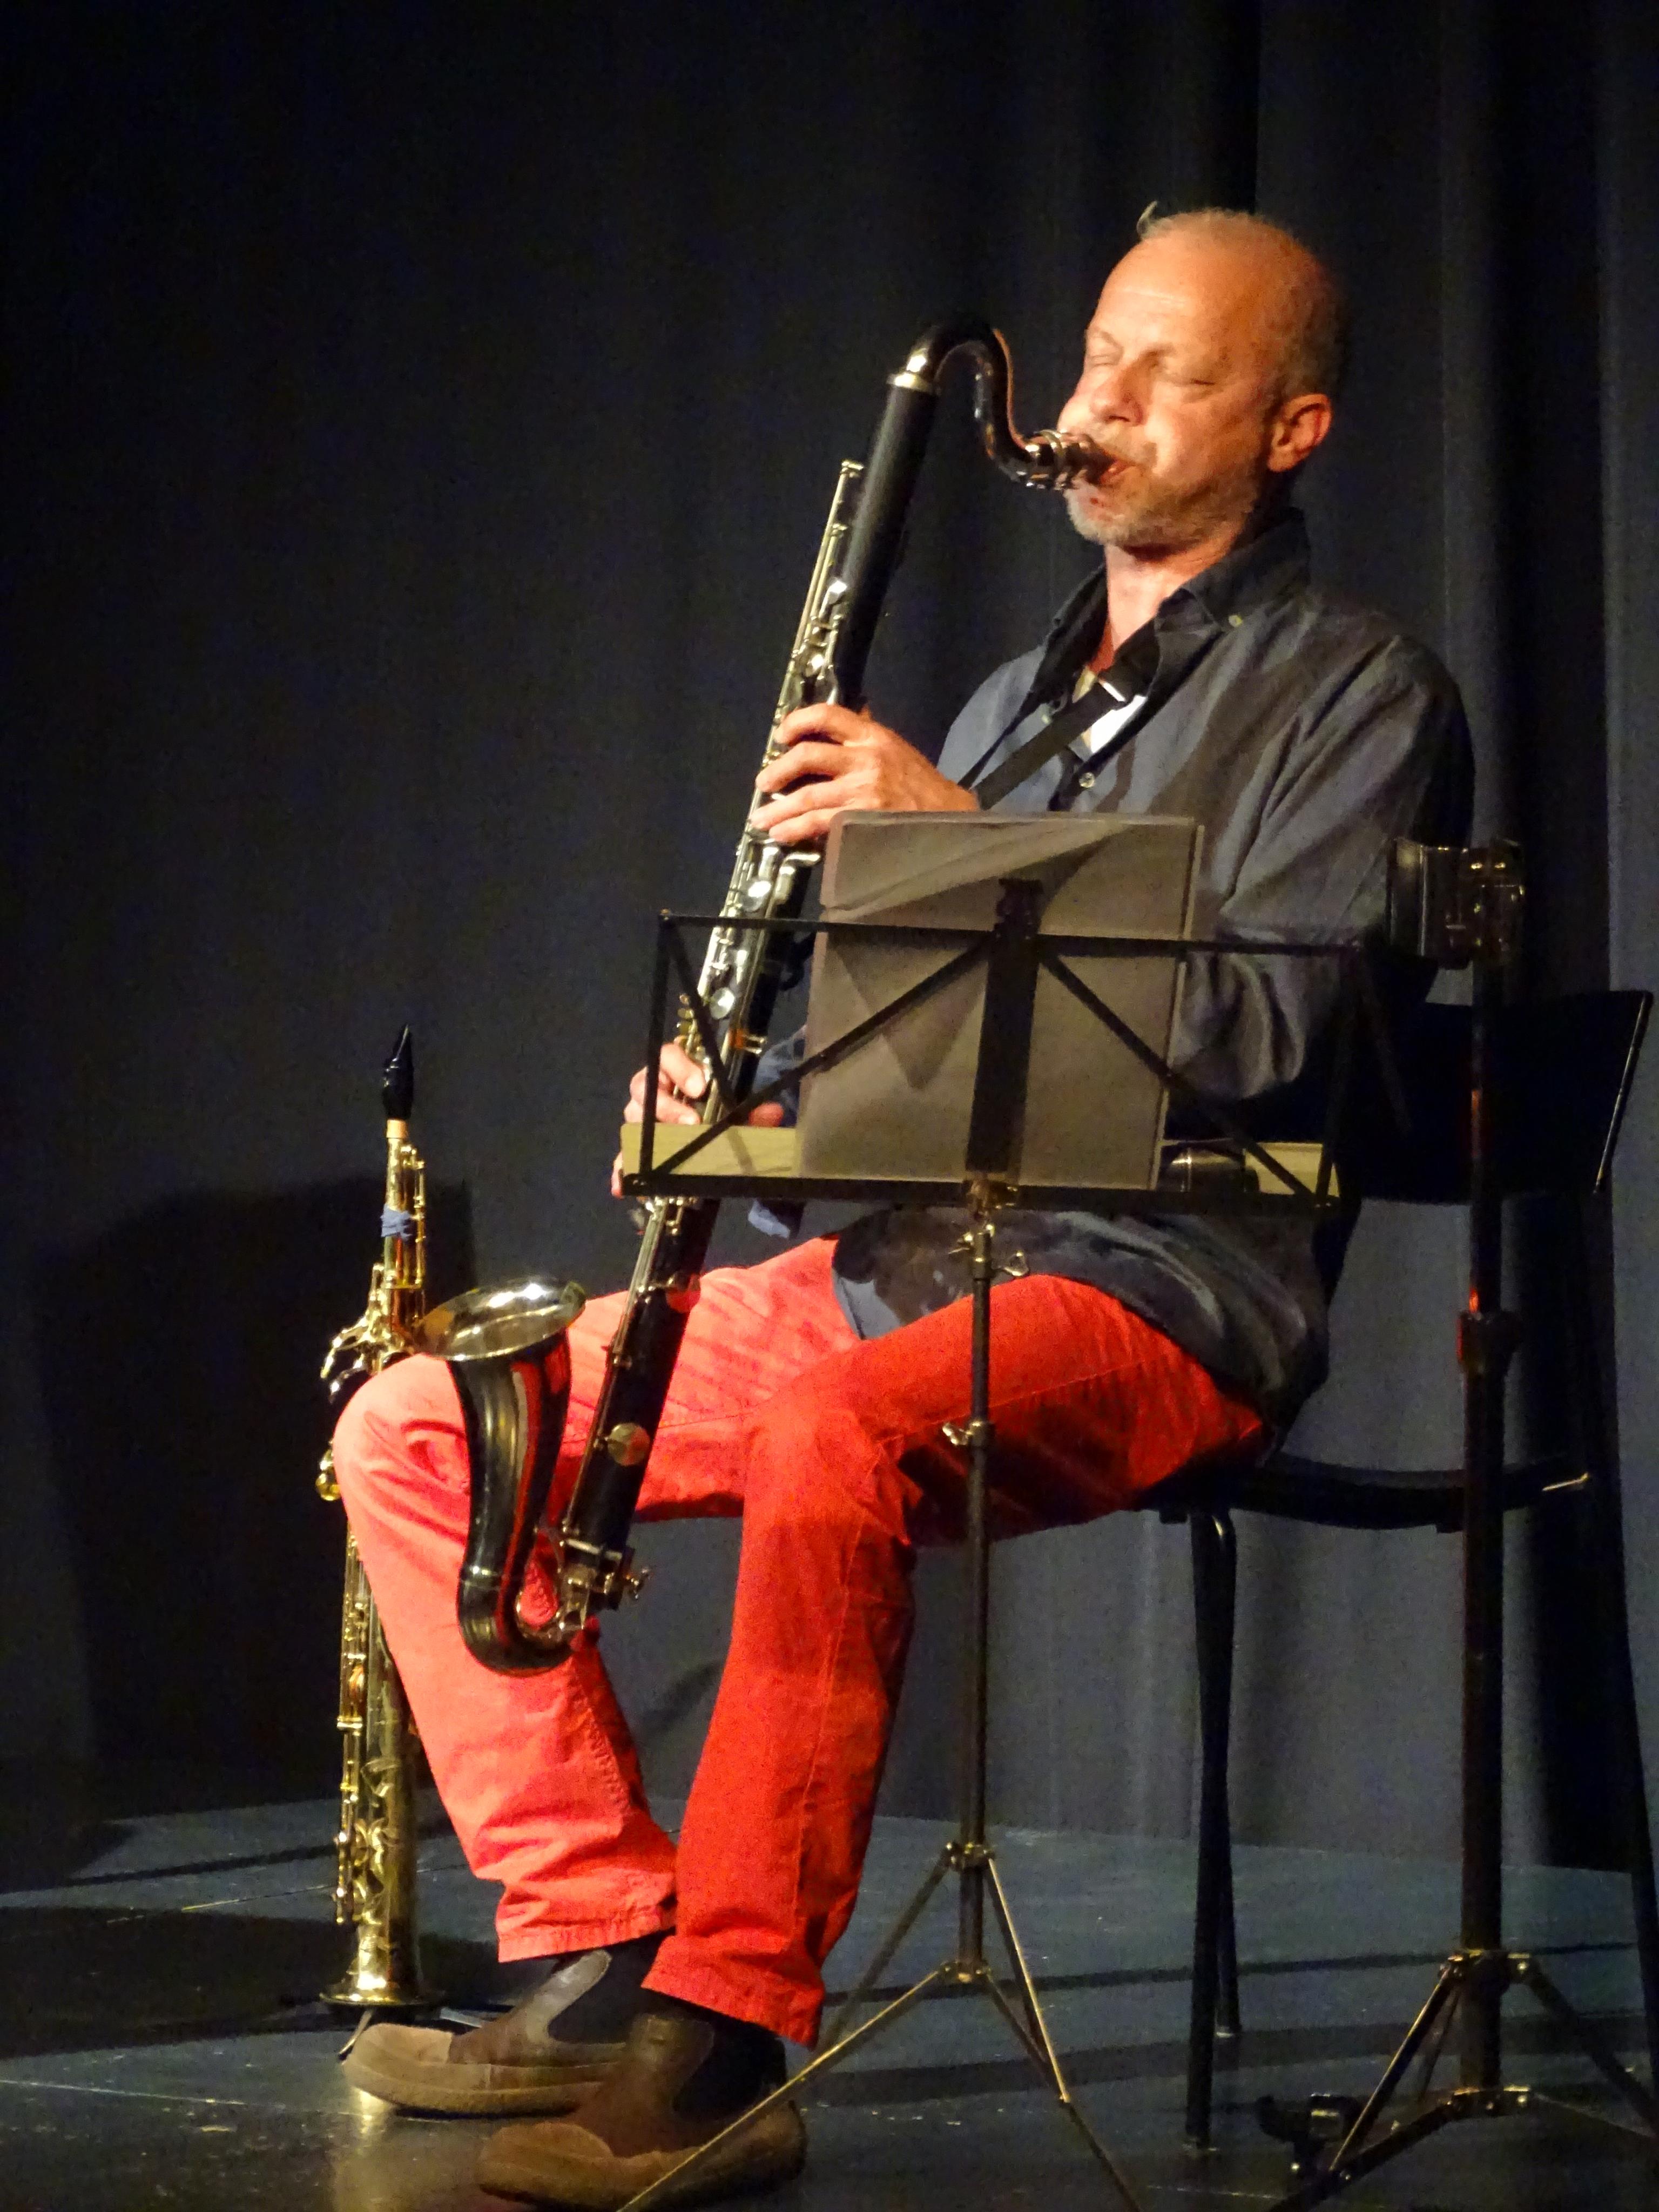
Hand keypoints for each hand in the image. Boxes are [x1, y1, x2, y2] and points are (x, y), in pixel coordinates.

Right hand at [611, 1041, 784, 1197]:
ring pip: (632, 1118)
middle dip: (667, 1107)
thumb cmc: (718, 1109)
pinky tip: (624, 1185)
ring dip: (646, 1135)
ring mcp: (640, 1118)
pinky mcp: (635, 1146)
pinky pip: (623, 1156)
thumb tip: (772, 1112)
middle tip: (691, 1125)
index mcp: (675, 1071)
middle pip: (643, 1088)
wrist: (709, 1132)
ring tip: (664, 1154)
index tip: (700, 1087)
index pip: (667, 1056)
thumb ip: (754, 1112)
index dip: (680, 1067)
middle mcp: (653, 1090)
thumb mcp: (738, 1111)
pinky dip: (622, 1170)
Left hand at [749, 702, 978, 846]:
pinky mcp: (860, 820)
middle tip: (764, 783)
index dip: (798, 721)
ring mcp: (862, 791)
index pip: (829, 716)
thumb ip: (864, 737)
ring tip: (763, 820)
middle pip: (807, 756)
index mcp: (873, 736)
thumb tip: (834, 726)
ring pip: (808, 796)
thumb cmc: (921, 786)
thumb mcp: (895, 749)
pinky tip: (784, 834)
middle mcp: (865, 759)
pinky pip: (819, 823)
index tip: (781, 734)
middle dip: (778, 770)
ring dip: (779, 810)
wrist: (948, 818)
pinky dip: (796, 829)